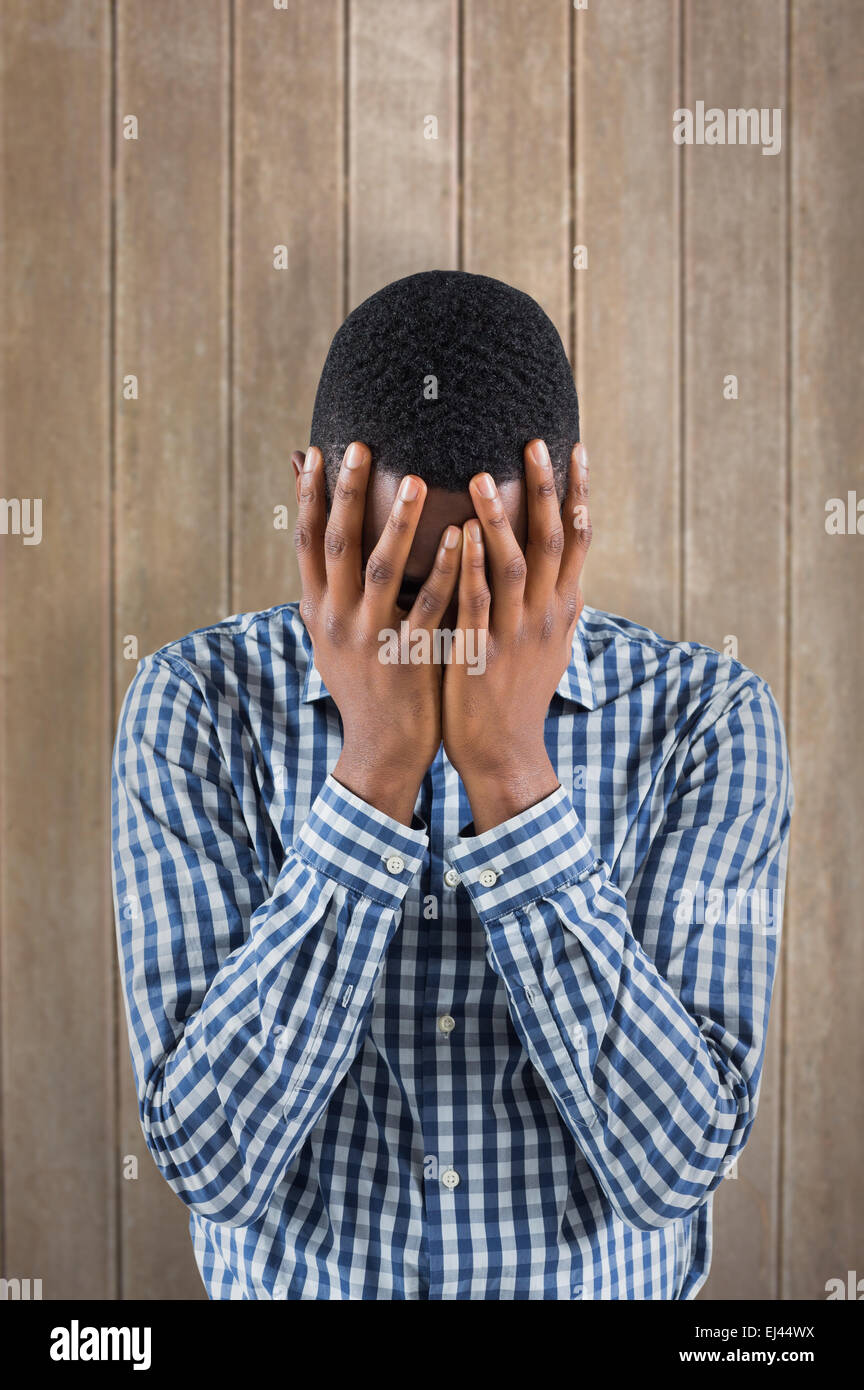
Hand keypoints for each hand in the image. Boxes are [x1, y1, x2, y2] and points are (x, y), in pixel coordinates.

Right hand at [293, 442, 462, 824]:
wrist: (382, 749)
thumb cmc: (366, 684)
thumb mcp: (334, 637)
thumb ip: (329, 590)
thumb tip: (316, 545)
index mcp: (319, 611)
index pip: (307, 543)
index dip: (308, 497)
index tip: (312, 452)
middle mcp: (337, 620)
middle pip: (336, 545)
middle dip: (344, 494)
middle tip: (357, 445)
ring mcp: (371, 638)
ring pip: (381, 570)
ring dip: (398, 523)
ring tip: (416, 480)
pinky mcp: (408, 656)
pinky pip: (428, 606)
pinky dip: (443, 570)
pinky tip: (462, 537)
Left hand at [442, 439, 590, 832]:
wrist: (505, 753)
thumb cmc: (518, 695)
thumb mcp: (548, 645)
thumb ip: (553, 604)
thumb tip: (565, 573)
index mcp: (562, 608)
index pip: (579, 540)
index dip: (577, 493)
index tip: (574, 448)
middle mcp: (547, 615)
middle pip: (554, 541)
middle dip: (546, 489)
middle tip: (535, 442)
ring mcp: (516, 635)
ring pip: (515, 566)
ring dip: (500, 519)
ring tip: (480, 475)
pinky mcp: (482, 654)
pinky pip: (478, 604)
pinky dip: (470, 568)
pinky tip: (459, 535)